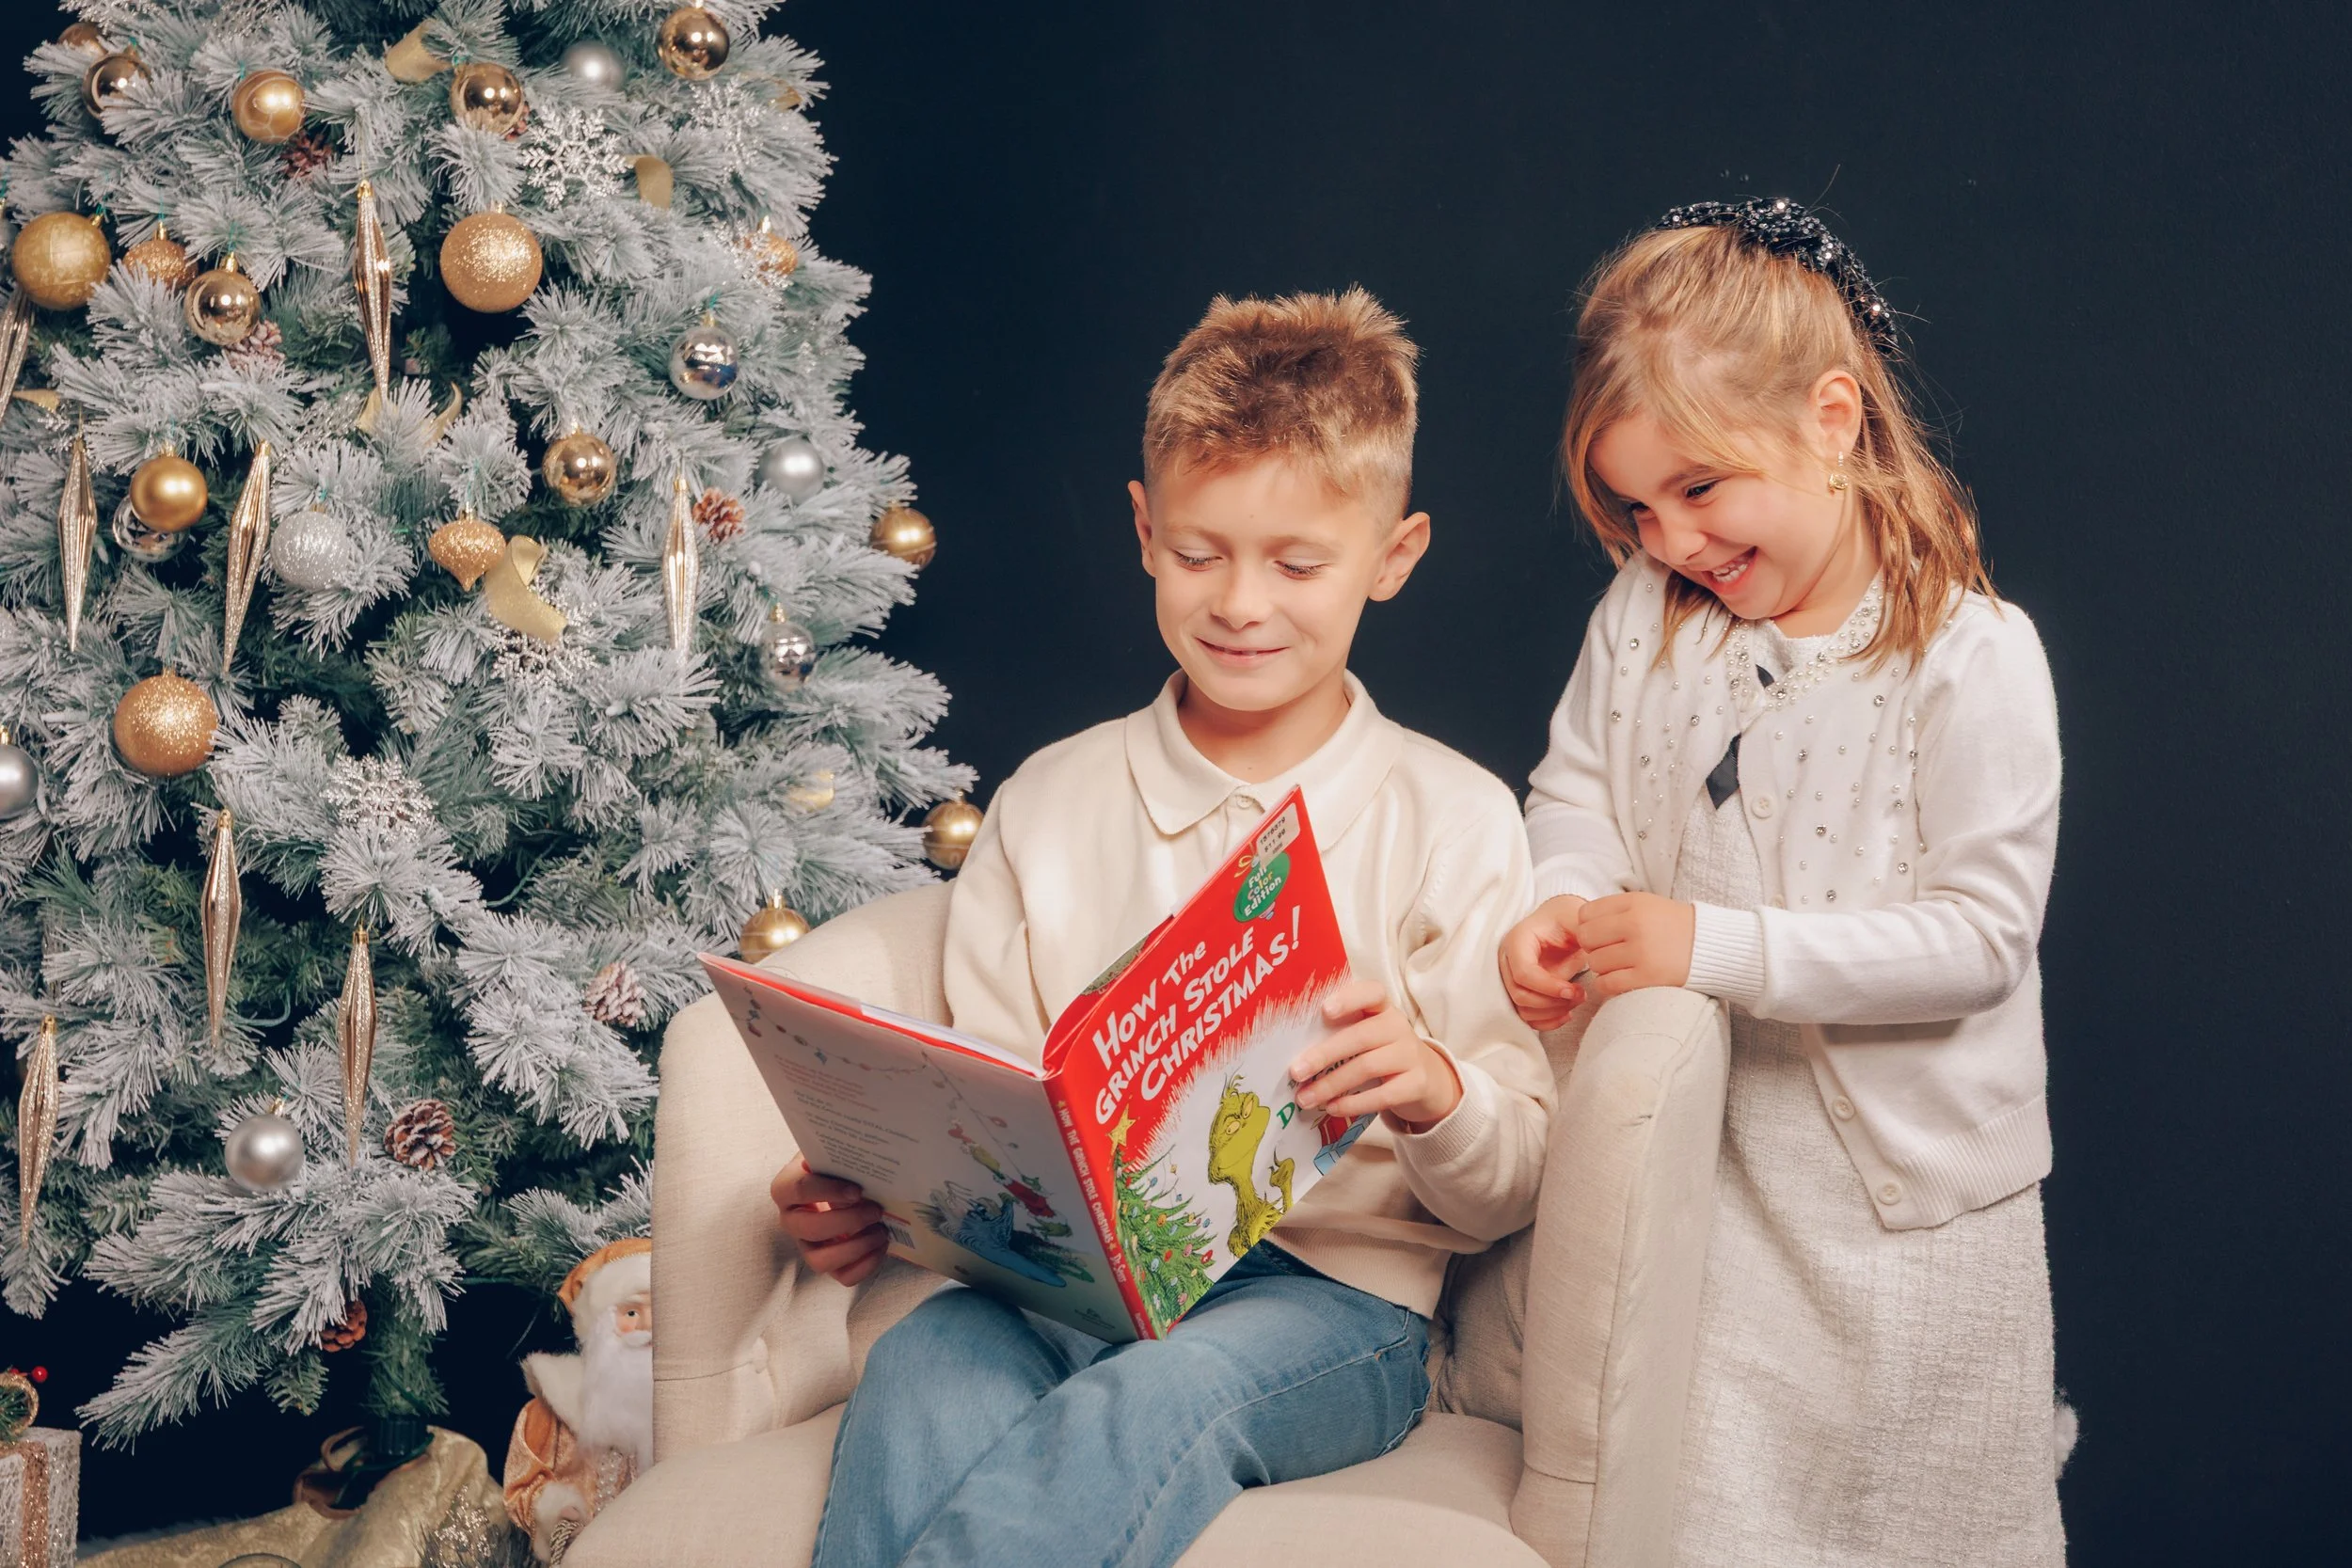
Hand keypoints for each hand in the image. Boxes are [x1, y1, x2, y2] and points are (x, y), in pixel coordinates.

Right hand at [770, 1157, 889, 1285]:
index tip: (858, 1191)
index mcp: (786, 1188)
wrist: (838, 1182)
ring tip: (881, 1232)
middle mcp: (791, 1220)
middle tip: (876, 1210)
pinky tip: (881, 1246)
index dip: (828, 1191)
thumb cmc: (834, 1165)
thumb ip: (840, 1151)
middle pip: (809, 1228)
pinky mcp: (827, 1262)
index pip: (799, 1190)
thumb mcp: (832, 1152)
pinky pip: (842, 1276)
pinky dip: (865, 1267)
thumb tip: (866, 1147)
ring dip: (854, 1249)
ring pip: (820, 1261)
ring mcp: (806, 1245)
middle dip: (846, 1221)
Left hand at [1289, 978, 1462, 1132]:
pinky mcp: (1417, 1083)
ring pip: (1367, 1067)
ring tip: (1306, 1098)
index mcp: (1383, 1008)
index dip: (1349, 999)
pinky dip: (1354, 1103)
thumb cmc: (1383, 1054)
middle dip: (1324, 1054)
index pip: (1372, 993)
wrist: (1427, 1080)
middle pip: (1360, 1036)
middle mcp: (1399, 1026)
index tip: (1324, 1010)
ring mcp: (1411, 1055)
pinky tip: (1332, 1108)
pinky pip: (1383, 1094)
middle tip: (1296, 1072)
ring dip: (1331, 1085)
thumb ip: (1340, 1035)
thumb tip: (1296, 1056)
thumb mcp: (1368, 1036)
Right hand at [1499, 895, 1589, 1028]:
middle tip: (1580, 995)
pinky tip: (1567, 1013)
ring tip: (1576, 1000)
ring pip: (1521, 1009)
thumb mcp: (1575, 918)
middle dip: (1552, 1002)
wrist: (1558, 922)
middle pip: (1519, 994)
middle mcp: (1508, 961)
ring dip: (1551, 1012)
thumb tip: (1593, 954)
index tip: (1573, 990)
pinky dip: (1546, 1022)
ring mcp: (1510, 978)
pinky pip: (1526, 1017)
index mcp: (1517, 940)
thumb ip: (1583, 933)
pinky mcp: (1520, 992)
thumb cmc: (1565, 919)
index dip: (1548, 987)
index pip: (1523, 972)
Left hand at [1575, 892, 1695, 997]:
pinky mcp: (1647, 977)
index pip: (1585, 915)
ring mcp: (1641, 952)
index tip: (1601, 934)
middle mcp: (1635, 925)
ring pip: (1595, 963)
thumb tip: (1579, 925)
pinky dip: (1608, 984)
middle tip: (1608, 951)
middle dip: (1592, 947)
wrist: (1710, 946)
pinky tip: (1620, 979)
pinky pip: (1607, 984)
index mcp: (1634, 903)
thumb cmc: (1672, 926)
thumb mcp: (1646, 905)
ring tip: (1620, 965)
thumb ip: (1613, 910)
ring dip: (1602, 967)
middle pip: (1586, 939)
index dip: (1587, 926)